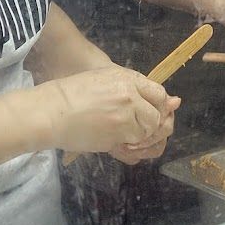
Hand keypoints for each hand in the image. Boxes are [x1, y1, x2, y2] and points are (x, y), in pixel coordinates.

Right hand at [38, 65, 178, 154]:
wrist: (52, 111)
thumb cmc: (74, 92)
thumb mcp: (105, 79)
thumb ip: (134, 88)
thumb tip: (173, 101)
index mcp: (128, 79)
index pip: (159, 93)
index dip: (159, 105)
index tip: (151, 111)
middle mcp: (130, 97)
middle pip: (156, 116)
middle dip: (150, 124)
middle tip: (137, 126)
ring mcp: (124, 118)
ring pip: (146, 131)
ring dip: (138, 135)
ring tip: (121, 132)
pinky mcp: (115, 137)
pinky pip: (131, 144)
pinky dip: (126, 145)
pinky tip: (112, 138)